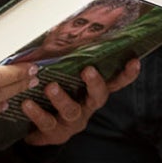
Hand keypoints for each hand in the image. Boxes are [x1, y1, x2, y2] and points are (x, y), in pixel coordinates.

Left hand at [19, 58, 141, 146]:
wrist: (35, 129)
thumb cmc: (50, 98)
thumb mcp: (58, 78)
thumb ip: (61, 61)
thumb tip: (56, 29)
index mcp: (91, 92)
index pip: (114, 82)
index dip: (126, 74)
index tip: (134, 61)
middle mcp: (87, 106)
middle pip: (99, 96)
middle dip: (95, 83)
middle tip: (87, 70)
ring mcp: (73, 121)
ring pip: (72, 111)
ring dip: (62, 98)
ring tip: (50, 86)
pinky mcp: (56, 133)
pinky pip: (48, 122)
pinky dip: (37, 113)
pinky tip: (27, 103)